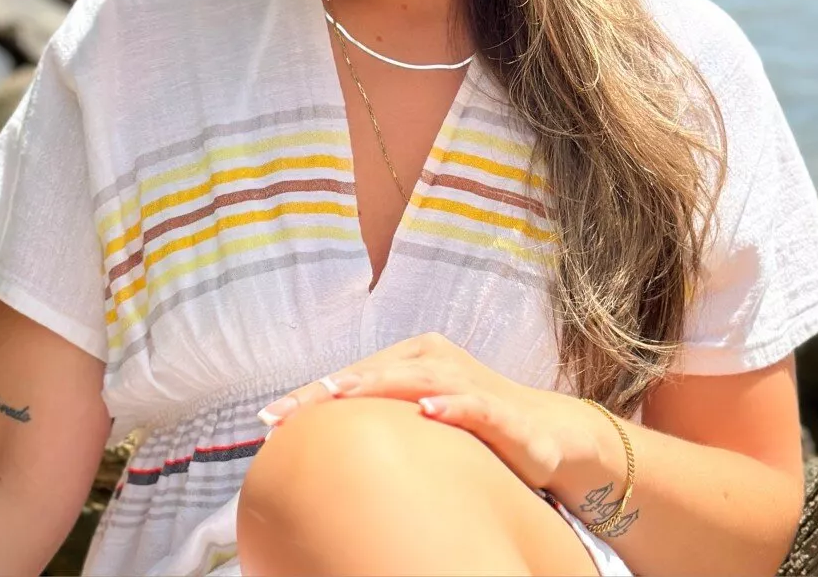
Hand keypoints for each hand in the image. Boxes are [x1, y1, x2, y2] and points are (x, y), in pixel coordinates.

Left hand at [256, 332, 600, 492]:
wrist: (551, 436)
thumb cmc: (473, 428)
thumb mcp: (420, 423)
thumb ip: (380, 428)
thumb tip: (320, 457)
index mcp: (411, 359)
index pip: (351, 376)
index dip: (309, 397)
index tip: (267, 422)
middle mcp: (435, 360)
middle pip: (372, 372)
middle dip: (326, 392)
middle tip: (287, 413)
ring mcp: (469, 381)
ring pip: (416, 378)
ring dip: (378, 384)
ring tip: (338, 394)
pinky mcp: (502, 410)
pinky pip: (475, 404)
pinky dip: (452, 405)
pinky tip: (428, 410)